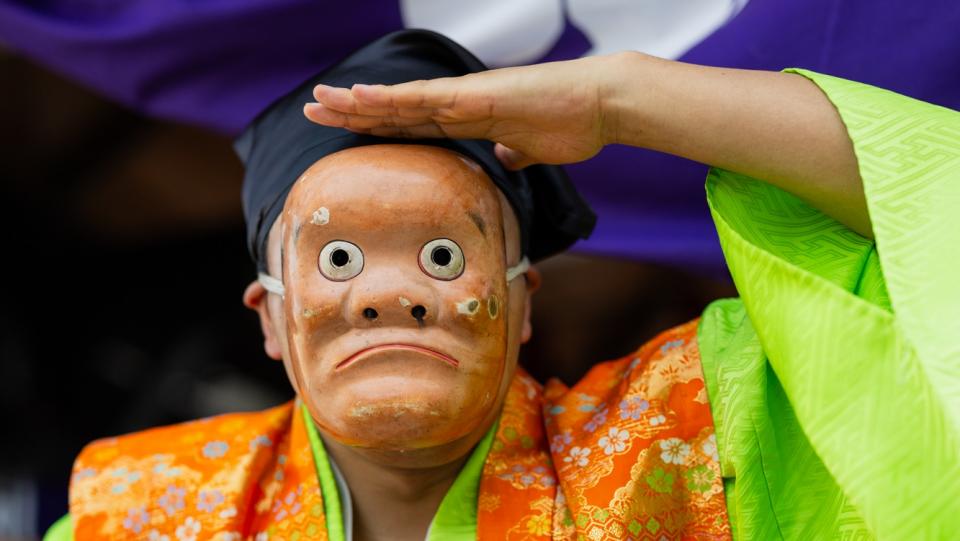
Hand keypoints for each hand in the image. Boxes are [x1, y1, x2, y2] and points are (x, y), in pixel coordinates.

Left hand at [304, 56, 619, 169]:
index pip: (412, 123)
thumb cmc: (571, 125)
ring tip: (321, 100)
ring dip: (359, 102)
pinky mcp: (477, 96)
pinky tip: (361, 95)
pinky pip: (425, 99)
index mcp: (469, 118)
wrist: (601, 106)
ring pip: (401, 101)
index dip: (377, 124)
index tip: (346, 127)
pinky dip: (391, 98)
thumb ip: (512, 152)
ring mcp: (465, 98)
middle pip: (396, 109)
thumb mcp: (531, 150)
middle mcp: (459, 104)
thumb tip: (505, 159)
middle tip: (312, 109)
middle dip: (353, 111)